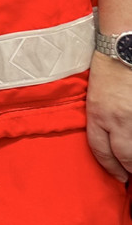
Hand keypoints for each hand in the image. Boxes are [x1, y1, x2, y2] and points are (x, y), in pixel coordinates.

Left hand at [86, 53, 131, 180]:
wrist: (125, 48)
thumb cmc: (108, 70)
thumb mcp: (95, 97)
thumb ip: (101, 119)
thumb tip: (112, 142)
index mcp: (98, 113)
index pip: (101, 150)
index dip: (111, 168)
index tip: (119, 176)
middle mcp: (118, 118)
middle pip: (125, 156)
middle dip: (130, 169)